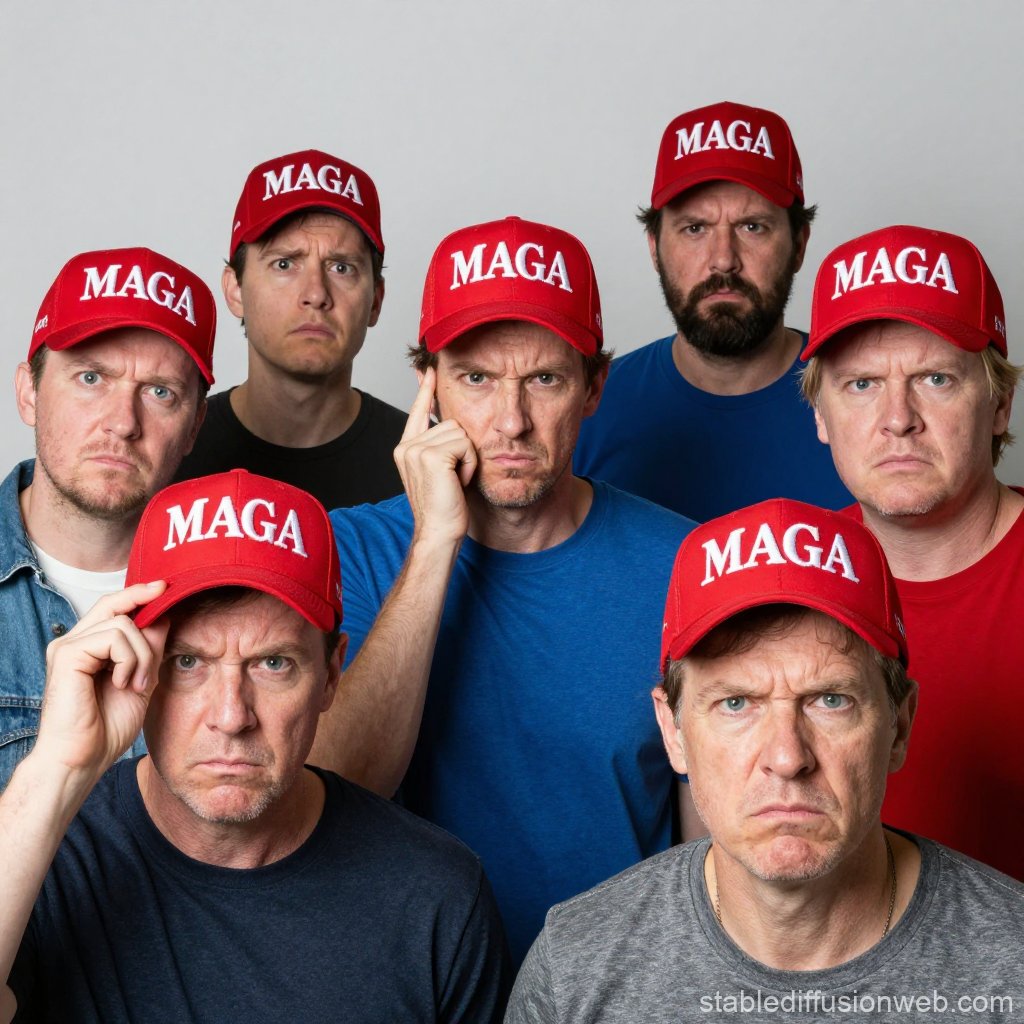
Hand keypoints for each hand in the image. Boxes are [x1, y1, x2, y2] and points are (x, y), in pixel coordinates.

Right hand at [32, 583, 169, 782]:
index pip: (113, 607)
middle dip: (144, 606)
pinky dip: (128, 659)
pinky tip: (123, 683)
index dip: (138, 594)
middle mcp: (74, 641)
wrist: (82, 759)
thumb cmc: (107, 726)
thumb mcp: (141, 678)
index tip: (164, 588)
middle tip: (164, 611)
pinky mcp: (66, 655)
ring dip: (142, 654)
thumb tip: (165, 614)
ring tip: (137, 683)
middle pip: (114, 604)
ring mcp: (67, 646)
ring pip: (122, 623)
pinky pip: (112, 637)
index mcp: (88, 646)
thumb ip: (150, 648)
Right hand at [395, 367, 477, 546]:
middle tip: (454, 476)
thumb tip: (448, 422)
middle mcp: (406, 446)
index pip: (417, 411)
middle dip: (463, 449)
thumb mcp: (441, 471)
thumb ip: (440, 446)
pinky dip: (470, 463)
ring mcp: (415, 450)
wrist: (439, 532)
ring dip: (468, 457)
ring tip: (456, 480)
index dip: (426, 390)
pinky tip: (459, 481)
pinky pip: (466, 444)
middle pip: (450, 422)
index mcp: (406, 448)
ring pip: (460, 432)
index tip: (429, 370)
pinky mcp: (431, 455)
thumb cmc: (444, 507)